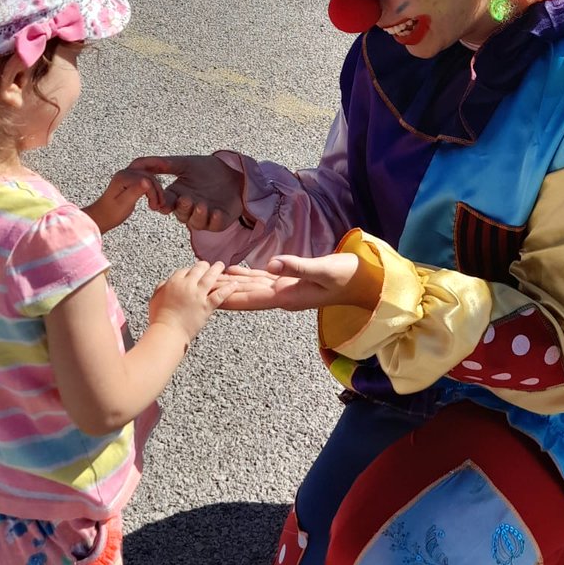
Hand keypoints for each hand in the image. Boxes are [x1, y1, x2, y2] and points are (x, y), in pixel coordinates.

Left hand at [83, 167, 163, 234]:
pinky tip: (154, 194)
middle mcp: (125, 172)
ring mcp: (127, 174)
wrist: (101, 216)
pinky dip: (152, 184)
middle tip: (159, 204)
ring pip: (149, 173)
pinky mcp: (130, 179)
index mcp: (123, 177)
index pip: (146, 179)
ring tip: (158, 201)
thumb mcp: (124, 204)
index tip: (155, 205)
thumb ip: (135, 191)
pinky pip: (146, 175)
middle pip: (149, 174)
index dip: (153, 192)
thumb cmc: (110, 213)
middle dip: (157, 189)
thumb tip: (147, 181)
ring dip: (156, 186)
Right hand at [123, 154, 243, 230]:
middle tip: (185, 199)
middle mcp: (188, 208)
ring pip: (195, 222)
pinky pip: (214, 225)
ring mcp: (204, 216)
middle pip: (180, 214)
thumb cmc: (207, 169)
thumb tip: (135, 163)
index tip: (159, 202)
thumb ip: (160, 164)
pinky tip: (215, 212)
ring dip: (197, 215)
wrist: (235, 171)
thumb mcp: (183, 163)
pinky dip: (214, 220)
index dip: (161, 203)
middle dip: (182, 209)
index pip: (165, 203)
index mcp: (177, 196)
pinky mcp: (219, 221)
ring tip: (201, 204)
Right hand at [149, 260, 235, 342]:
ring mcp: (198, 295)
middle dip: (205, 266)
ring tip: (221, 266)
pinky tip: (234, 284)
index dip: (191, 269)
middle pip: (199, 268)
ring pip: (211, 277)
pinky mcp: (207, 306)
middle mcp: (187, 285)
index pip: (185, 270)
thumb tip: (166, 283)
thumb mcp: (155, 299)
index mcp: (174, 282)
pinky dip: (228, 289)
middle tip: (208, 265)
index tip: (194, 270)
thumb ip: (162, 288)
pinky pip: (221, 294)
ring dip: (217, 270)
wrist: (168, 332)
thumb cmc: (160, 319)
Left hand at [216, 252, 380, 311]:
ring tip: (208, 277)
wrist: (366, 280)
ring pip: (251, 286)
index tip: (206, 300)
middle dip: (222, 292)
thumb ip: (298, 267)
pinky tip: (234, 270)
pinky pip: (263, 278)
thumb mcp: (324, 270)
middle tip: (197, 289)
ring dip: (230, 282)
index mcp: (287, 296)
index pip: (250, 299)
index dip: (227, 299)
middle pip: (245, 294)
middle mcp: (283, 295)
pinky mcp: (292, 278)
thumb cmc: (347, 275)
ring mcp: (287, 288)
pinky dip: (246, 274)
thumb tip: (270, 265)